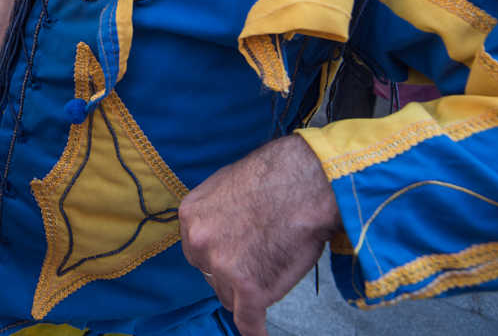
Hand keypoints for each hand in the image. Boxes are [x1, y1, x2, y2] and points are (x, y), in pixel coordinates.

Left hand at [179, 135, 340, 335]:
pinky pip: (247, 320)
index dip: (217, 255)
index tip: (234, 254)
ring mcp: (223, 267)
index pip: (197, 250)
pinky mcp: (249, 288)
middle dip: (229, 274)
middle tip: (256, 261)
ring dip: (246, 292)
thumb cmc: (276, 177)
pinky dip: (254, 330)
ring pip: (229, 296)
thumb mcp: (227, 185)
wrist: (306, 183)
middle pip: (210, 275)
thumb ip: (217, 213)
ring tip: (273, 275)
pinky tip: (259, 335)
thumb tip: (221, 229)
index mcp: (191, 216)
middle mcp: (199, 243)